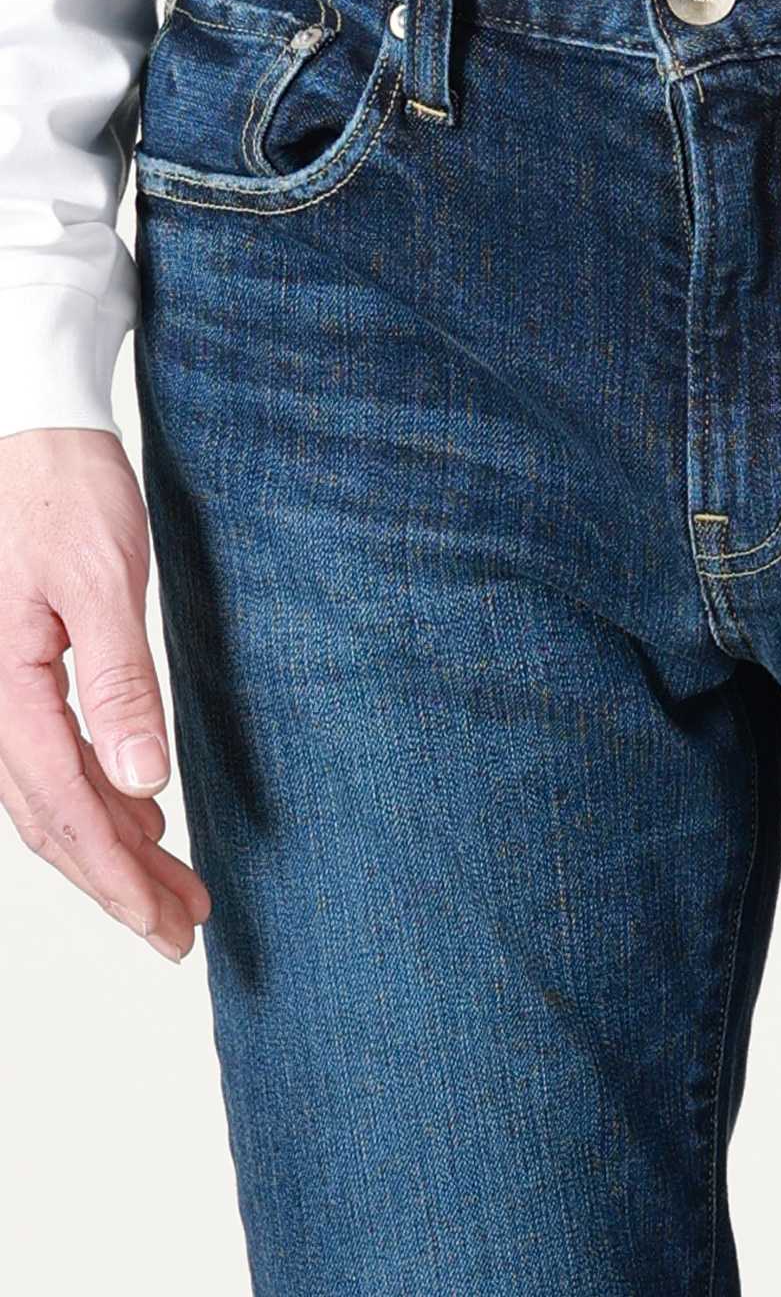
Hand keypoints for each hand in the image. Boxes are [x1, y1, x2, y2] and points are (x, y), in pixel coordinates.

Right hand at [0, 428, 209, 960]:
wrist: (32, 431)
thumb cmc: (65, 494)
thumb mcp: (105, 581)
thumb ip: (119, 681)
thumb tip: (142, 781)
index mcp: (3, 689)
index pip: (65, 808)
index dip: (118, 875)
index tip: (168, 923)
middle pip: (54, 820)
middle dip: (119, 881)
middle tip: (182, 929)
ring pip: (52, 795)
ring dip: (114, 845)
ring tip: (175, 886)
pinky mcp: (18, 671)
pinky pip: (52, 755)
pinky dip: (98, 795)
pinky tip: (141, 812)